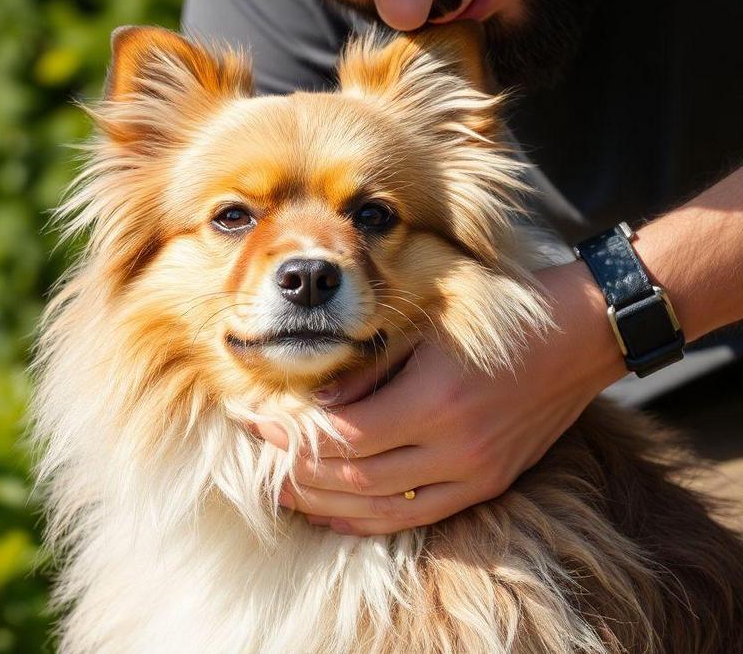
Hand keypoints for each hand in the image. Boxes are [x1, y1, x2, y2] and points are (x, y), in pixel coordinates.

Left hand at [258, 262, 625, 535]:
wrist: (580, 335)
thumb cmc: (496, 314)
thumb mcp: (425, 324)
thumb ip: (368, 367)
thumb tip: (312, 402)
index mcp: (437, 400)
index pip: (343, 437)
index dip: (290, 433)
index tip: (255, 416)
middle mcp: (457, 447)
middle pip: (354, 479)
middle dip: (295, 469)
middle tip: (256, 450)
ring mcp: (475, 473)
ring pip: (381, 509)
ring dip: (323, 503)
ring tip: (280, 488)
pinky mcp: (487, 484)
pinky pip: (416, 518)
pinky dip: (368, 521)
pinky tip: (333, 513)